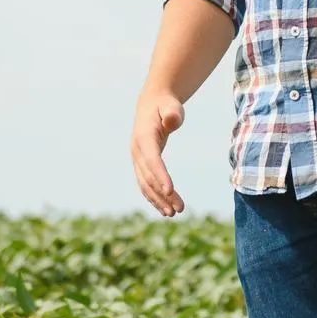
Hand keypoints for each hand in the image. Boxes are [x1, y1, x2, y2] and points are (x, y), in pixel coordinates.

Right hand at [130, 89, 186, 216]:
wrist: (152, 104)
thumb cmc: (165, 105)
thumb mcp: (171, 105)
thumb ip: (172, 113)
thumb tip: (172, 120)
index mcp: (144, 137)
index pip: (152, 159)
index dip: (160, 175)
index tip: (170, 190)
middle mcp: (137, 151)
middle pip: (149, 176)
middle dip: (162, 194)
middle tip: (179, 210)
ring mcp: (137, 159)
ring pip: (146, 184)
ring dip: (159, 200)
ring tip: (174, 213)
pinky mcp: (142, 165)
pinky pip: (146, 184)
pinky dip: (154, 197)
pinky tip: (166, 209)